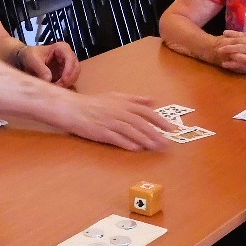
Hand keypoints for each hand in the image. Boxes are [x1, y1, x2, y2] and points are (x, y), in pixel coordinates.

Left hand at [14, 41, 80, 85]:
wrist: (25, 59)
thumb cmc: (29, 55)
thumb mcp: (32, 59)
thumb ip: (40, 68)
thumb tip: (49, 79)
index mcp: (62, 48)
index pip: (71, 59)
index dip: (69, 71)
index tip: (62, 81)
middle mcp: (68, 56)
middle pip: (76, 69)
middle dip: (68, 80)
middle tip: (57, 88)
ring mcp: (68, 66)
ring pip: (74, 76)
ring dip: (66, 84)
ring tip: (54, 89)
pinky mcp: (65, 74)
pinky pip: (69, 82)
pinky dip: (64, 86)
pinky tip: (55, 90)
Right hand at [59, 92, 176, 150]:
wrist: (73, 109)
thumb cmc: (95, 103)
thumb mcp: (116, 96)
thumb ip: (135, 99)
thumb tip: (153, 100)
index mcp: (123, 103)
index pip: (146, 111)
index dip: (160, 120)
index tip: (171, 128)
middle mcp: (118, 111)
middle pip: (140, 122)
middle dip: (155, 132)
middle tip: (167, 142)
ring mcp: (109, 122)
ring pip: (130, 131)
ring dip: (144, 139)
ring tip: (155, 147)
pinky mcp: (101, 132)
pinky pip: (116, 138)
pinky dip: (127, 143)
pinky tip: (137, 149)